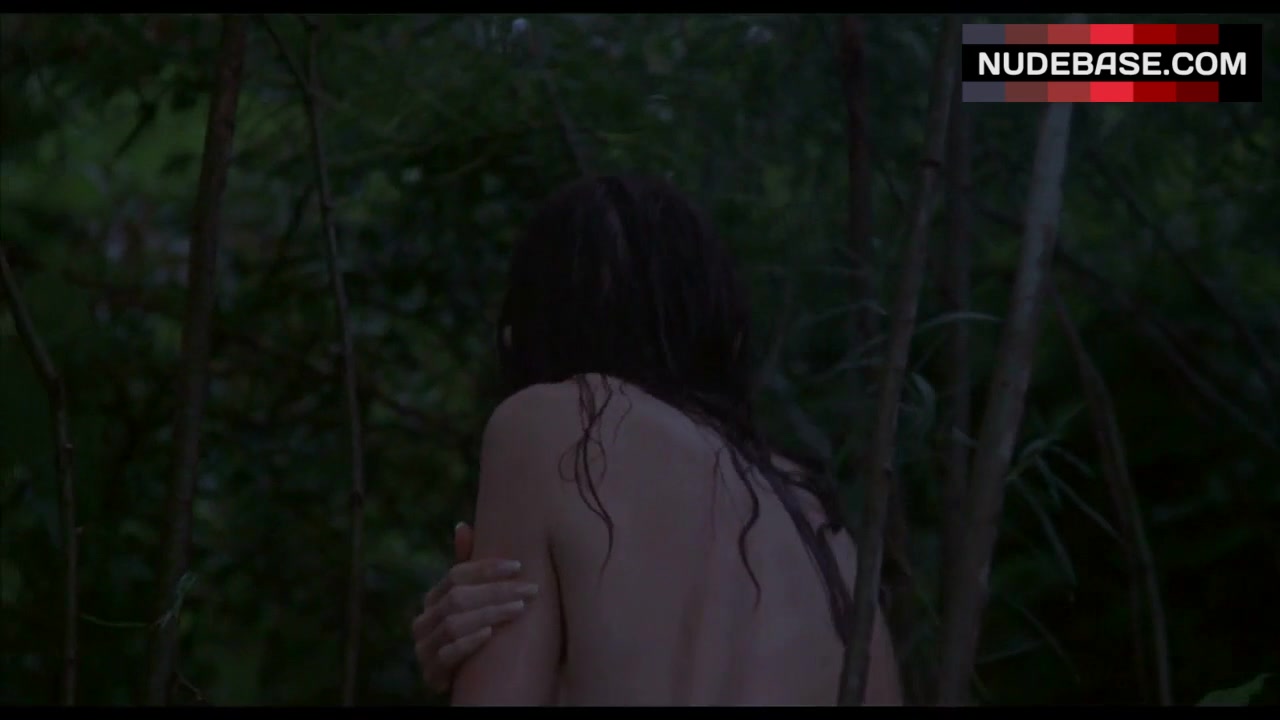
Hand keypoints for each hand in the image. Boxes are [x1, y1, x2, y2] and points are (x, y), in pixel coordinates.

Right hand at [412, 522, 537, 693]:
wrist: (472, 683)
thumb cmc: (477, 632)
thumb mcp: (475, 601)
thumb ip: (470, 569)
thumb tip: (461, 525)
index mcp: (433, 599)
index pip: (456, 575)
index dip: (486, 568)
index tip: (518, 566)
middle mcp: (424, 621)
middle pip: (458, 598)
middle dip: (497, 591)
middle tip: (531, 589)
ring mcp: (425, 648)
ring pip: (455, 624)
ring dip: (490, 613)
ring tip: (519, 609)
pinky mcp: (432, 673)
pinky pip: (447, 654)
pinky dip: (469, 642)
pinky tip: (490, 634)